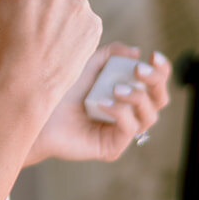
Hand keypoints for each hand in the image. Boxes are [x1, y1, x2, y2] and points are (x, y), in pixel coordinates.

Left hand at [24, 42, 171, 164]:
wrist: (36, 110)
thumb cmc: (61, 87)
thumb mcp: (88, 64)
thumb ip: (112, 54)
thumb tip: (137, 52)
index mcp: (126, 91)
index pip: (155, 83)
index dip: (161, 70)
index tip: (153, 55)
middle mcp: (128, 113)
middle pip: (160, 100)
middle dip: (155, 82)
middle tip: (139, 70)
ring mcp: (121, 132)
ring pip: (149, 116)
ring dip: (137, 97)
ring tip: (115, 89)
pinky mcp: (113, 147)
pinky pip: (129, 129)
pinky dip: (120, 113)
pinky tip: (101, 103)